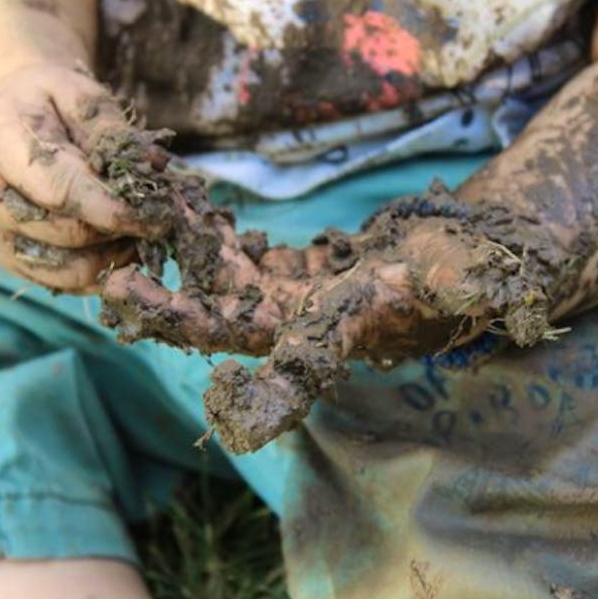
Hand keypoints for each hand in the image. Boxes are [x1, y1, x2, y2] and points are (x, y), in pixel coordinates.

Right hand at [0, 64, 154, 291]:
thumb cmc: (43, 101)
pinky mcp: (9, 259)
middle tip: (157, 218)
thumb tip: (154, 165)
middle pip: (68, 234)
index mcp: (1, 149)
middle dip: (120, 230)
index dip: (113, 208)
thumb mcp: (74, 91)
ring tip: (138, 231)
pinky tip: (121, 247)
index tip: (158, 215)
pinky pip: (64, 283)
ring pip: (69, 269)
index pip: (61, 191)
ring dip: (115, 257)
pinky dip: (102, 272)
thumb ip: (108, 128)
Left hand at [101, 185, 554, 452]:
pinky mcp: (292, 272)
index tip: (220, 392)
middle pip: (231, 327)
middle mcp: (309, 327)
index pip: (299, 374)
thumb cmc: (475, 269)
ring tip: (128, 226)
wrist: (466, 257)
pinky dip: (207, 233)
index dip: (262, 390)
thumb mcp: (476, 275)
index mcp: (347, 337)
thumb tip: (482, 289)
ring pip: (224, 285)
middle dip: (175, 313)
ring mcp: (295, 299)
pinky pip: (240, 254)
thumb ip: (473, 285)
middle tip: (115, 289)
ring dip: (175, 262)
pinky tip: (174, 206)